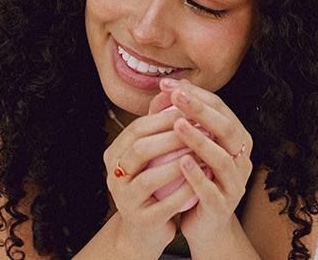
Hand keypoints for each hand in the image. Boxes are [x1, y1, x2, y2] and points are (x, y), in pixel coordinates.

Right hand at [102, 105, 204, 254]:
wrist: (146, 228)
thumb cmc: (154, 184)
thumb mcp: (153, 154)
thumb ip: (160, 126)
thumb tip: (174, 88)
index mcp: (114, 154)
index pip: (137, 129)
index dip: (164, 118)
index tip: (191, 111)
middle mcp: (113, 176)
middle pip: (140, 150)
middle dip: (172, 138)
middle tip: (201, 130)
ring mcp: (123, 200)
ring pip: (148, 178)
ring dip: (179, 164)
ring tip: (204, 155)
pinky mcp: (139, 220)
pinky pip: (163, 205)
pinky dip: (183, 191)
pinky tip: (201, 181)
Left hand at [155, 78, 253, 245]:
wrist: (203, 224)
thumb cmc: (195, 179)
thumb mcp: (189, 148)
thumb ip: (180, 121)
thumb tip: (166, 89)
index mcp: (236, 141)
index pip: (221, 109)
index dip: (196, 95)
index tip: (169, 85)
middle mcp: (241, 160)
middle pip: (225, 128)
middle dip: (200, 110)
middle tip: (176, 96)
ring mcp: (234, 184)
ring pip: (221, 158)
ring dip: (199, 139)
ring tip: (177, 125)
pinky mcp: (223, 206)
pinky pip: (211, 188)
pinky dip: (197, 174)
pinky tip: (181, 162)